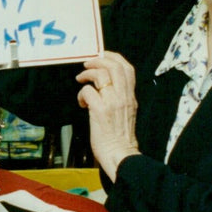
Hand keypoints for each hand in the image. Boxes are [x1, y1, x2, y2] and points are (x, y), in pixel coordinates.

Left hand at [77, 52, 139, 181]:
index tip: (102, 56)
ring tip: (80, 81)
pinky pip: (88, 91)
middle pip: (114, 66)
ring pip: (101, 74)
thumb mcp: (127, 113)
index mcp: (131, 97)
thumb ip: (120, 99)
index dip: (114, 57)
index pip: (127, 68)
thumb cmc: (120, 138)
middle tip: (87, 64)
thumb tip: (106, 87)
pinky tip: (82, 103)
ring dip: (87, 74)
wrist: (120, 154)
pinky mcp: (100, 110)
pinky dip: (81, 94)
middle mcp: (123, 97)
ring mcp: (112, 102)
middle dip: (98, 60)